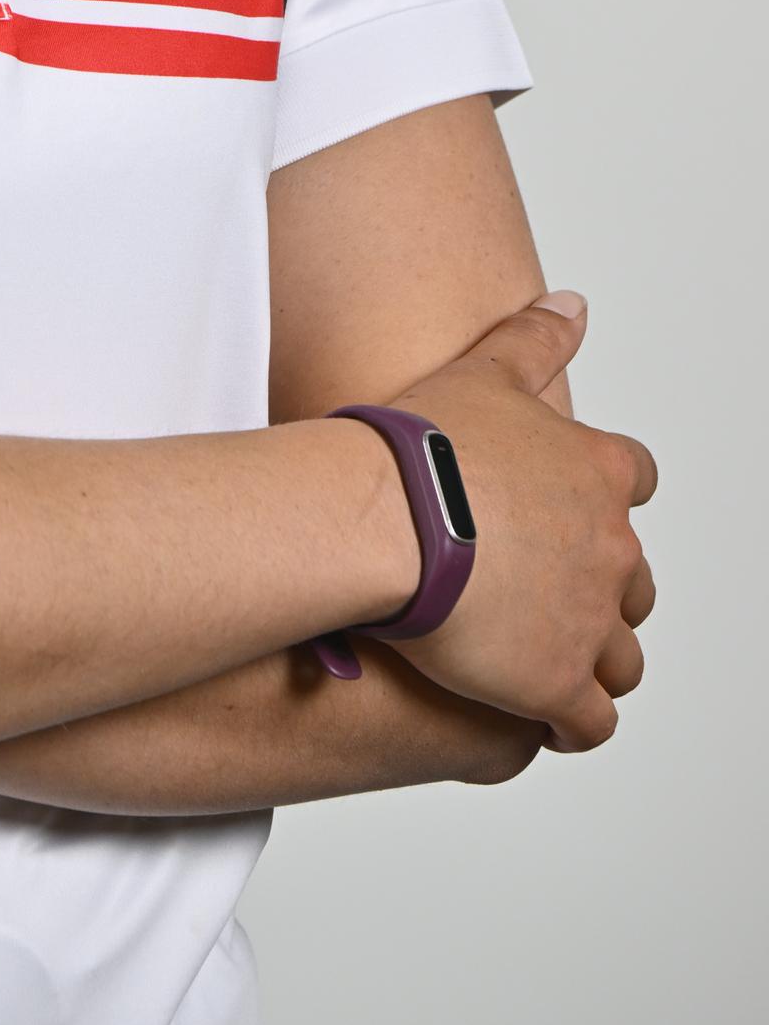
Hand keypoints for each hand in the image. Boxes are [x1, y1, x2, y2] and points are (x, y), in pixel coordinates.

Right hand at [370, 295, 656, 754]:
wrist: (388, 520)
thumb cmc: (423, 445)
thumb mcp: (484, 369)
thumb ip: (536, 337)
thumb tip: (572, 302)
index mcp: (600, 472)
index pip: (637, 480)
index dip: (604, 497)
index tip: (566, 507)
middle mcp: (612, 548)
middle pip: (634, 579)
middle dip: (601, 588)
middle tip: (541, 587)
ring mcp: (590, 621)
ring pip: (621, 657)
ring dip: (592, 659)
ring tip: (542, 656)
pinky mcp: (557, 684)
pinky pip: (590, 722)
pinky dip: (573, 721)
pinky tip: (540, 714)